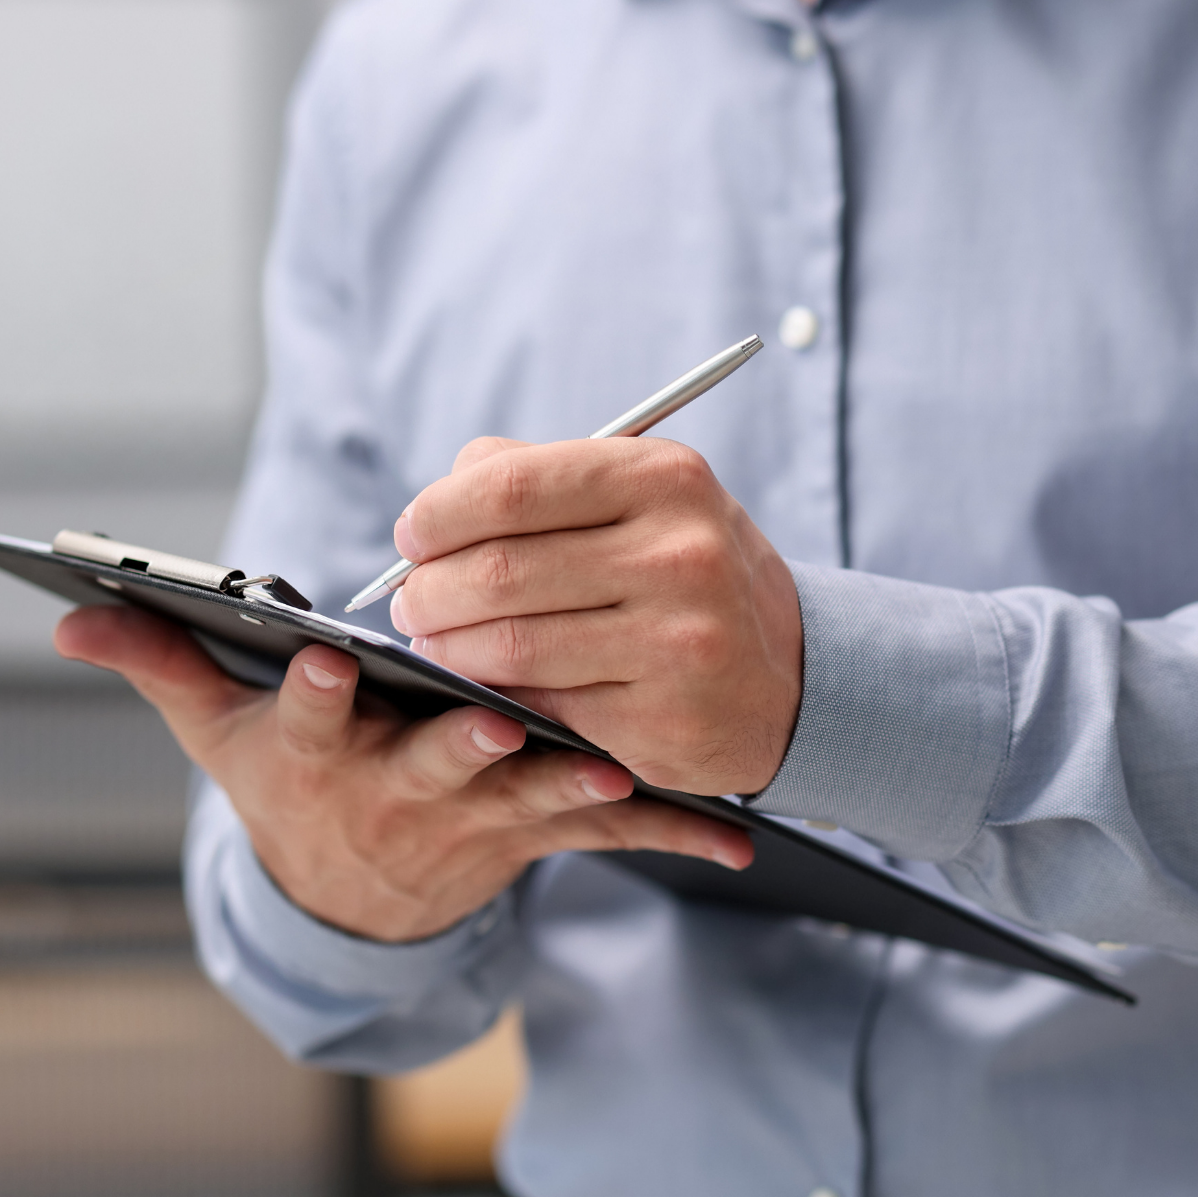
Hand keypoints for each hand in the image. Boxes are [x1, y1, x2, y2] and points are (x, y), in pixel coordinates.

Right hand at [54, 605, 752, 942]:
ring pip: (526, 800)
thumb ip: (156, 661)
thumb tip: (67, 613)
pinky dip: (673, 833)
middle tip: (493, 723)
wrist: (355, 901)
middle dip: (459, 745)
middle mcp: (395, 792)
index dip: (305, 690)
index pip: (301, 715)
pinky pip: (606, 836)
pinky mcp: (535, 835)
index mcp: (317, 754)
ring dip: (572, 785)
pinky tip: (739, 841)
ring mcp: (473, 821)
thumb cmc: (287, 787)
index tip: (315, 651)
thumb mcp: (216, 733)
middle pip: (429, 765)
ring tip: (621, 770)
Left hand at [388, 436, 803, 795]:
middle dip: (428, 591)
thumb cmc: (683, 574)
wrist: (786, 679)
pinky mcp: (663, 718)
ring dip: (448, 648)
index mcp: (664, 478)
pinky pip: (542, 705)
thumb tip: (435, 504)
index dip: (438, 515)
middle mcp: (681, 554)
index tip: (412, 536)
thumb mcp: (639, 500)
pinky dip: (498, 696)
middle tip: (410, 602)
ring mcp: (677, 642)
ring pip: (509, 646)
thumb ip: (537, 478)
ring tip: (435, 642)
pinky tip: (488, 685)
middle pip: (498, 572)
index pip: (510, 487)